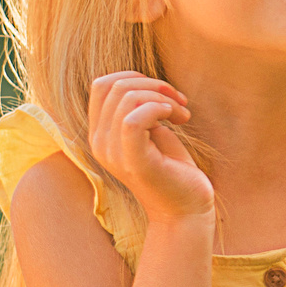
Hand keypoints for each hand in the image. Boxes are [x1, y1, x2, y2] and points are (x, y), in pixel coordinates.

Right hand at [86, 72, 213, 224]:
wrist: (185, 208)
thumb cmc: (172, 168)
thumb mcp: (151, 131)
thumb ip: (138, 108)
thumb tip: (140, 82)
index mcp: (101, 134)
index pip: (102, 85)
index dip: (135, 77)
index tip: (164, 94)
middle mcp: (100, 143)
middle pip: (115, 87)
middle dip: (154, 85)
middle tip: (180, 103)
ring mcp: (114, 153)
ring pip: (127, 98)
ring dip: (164, 97)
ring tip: (183, 114)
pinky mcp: (134, 162)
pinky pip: (135, 118)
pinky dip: (161, 108)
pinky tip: (178, 119)